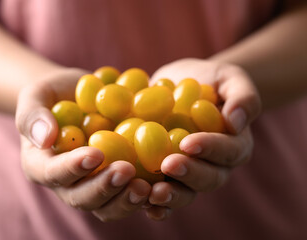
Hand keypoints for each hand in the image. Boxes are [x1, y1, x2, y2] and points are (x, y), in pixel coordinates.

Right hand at [15, 68, 150, 221]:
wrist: (77, 97)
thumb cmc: (53, 95)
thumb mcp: (36, 94)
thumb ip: (33, 114)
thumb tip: (45, 137)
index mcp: (41, 165)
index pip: (52, 174)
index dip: (73, 168)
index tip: (95, 153)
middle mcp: (66, 183)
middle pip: (82, 198)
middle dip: (104, 188)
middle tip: (126, 172)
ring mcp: (92, 185)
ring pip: (106, 206)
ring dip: (126, 200)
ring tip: (147, 187)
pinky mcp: (115, 182)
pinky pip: (127, 196)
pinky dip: (144, 196)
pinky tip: (162, 185)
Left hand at [144, 58, 260, 220]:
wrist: (183, 86)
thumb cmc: (211, 81)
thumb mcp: (230, 78)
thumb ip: (242, 96)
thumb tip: (237, 121)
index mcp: (234, 145)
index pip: (227, 150)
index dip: (209, 148)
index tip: (188, 143)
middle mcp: (215, 166)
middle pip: (209, 178)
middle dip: (189, 174)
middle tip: (168, 165)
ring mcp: (191, 174)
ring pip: (187, 193)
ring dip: (172, 195)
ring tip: (153, 193)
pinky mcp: (169, 177)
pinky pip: (166, 195)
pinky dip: (156, 204)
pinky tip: (142, 202)